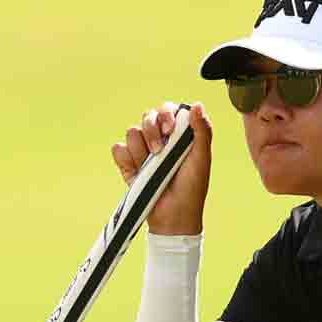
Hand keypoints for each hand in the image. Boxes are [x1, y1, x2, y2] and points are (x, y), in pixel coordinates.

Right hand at [113, 101, 212, 235]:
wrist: (173, 216)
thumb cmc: (191, 189)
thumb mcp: (201, 159)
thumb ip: (202, 131)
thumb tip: (197, 105)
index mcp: (178, 134)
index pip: (167, 109)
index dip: (166, 115)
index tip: (170, 130)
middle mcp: (159, 139)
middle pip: (147, 116)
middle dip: (152, 132)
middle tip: (159, 152)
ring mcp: (142, 151)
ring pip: (131, 132)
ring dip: (141, 150)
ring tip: (151, 169)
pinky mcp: (128, 164)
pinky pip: (118, 149)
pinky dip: (126, 159)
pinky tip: (137, 172)